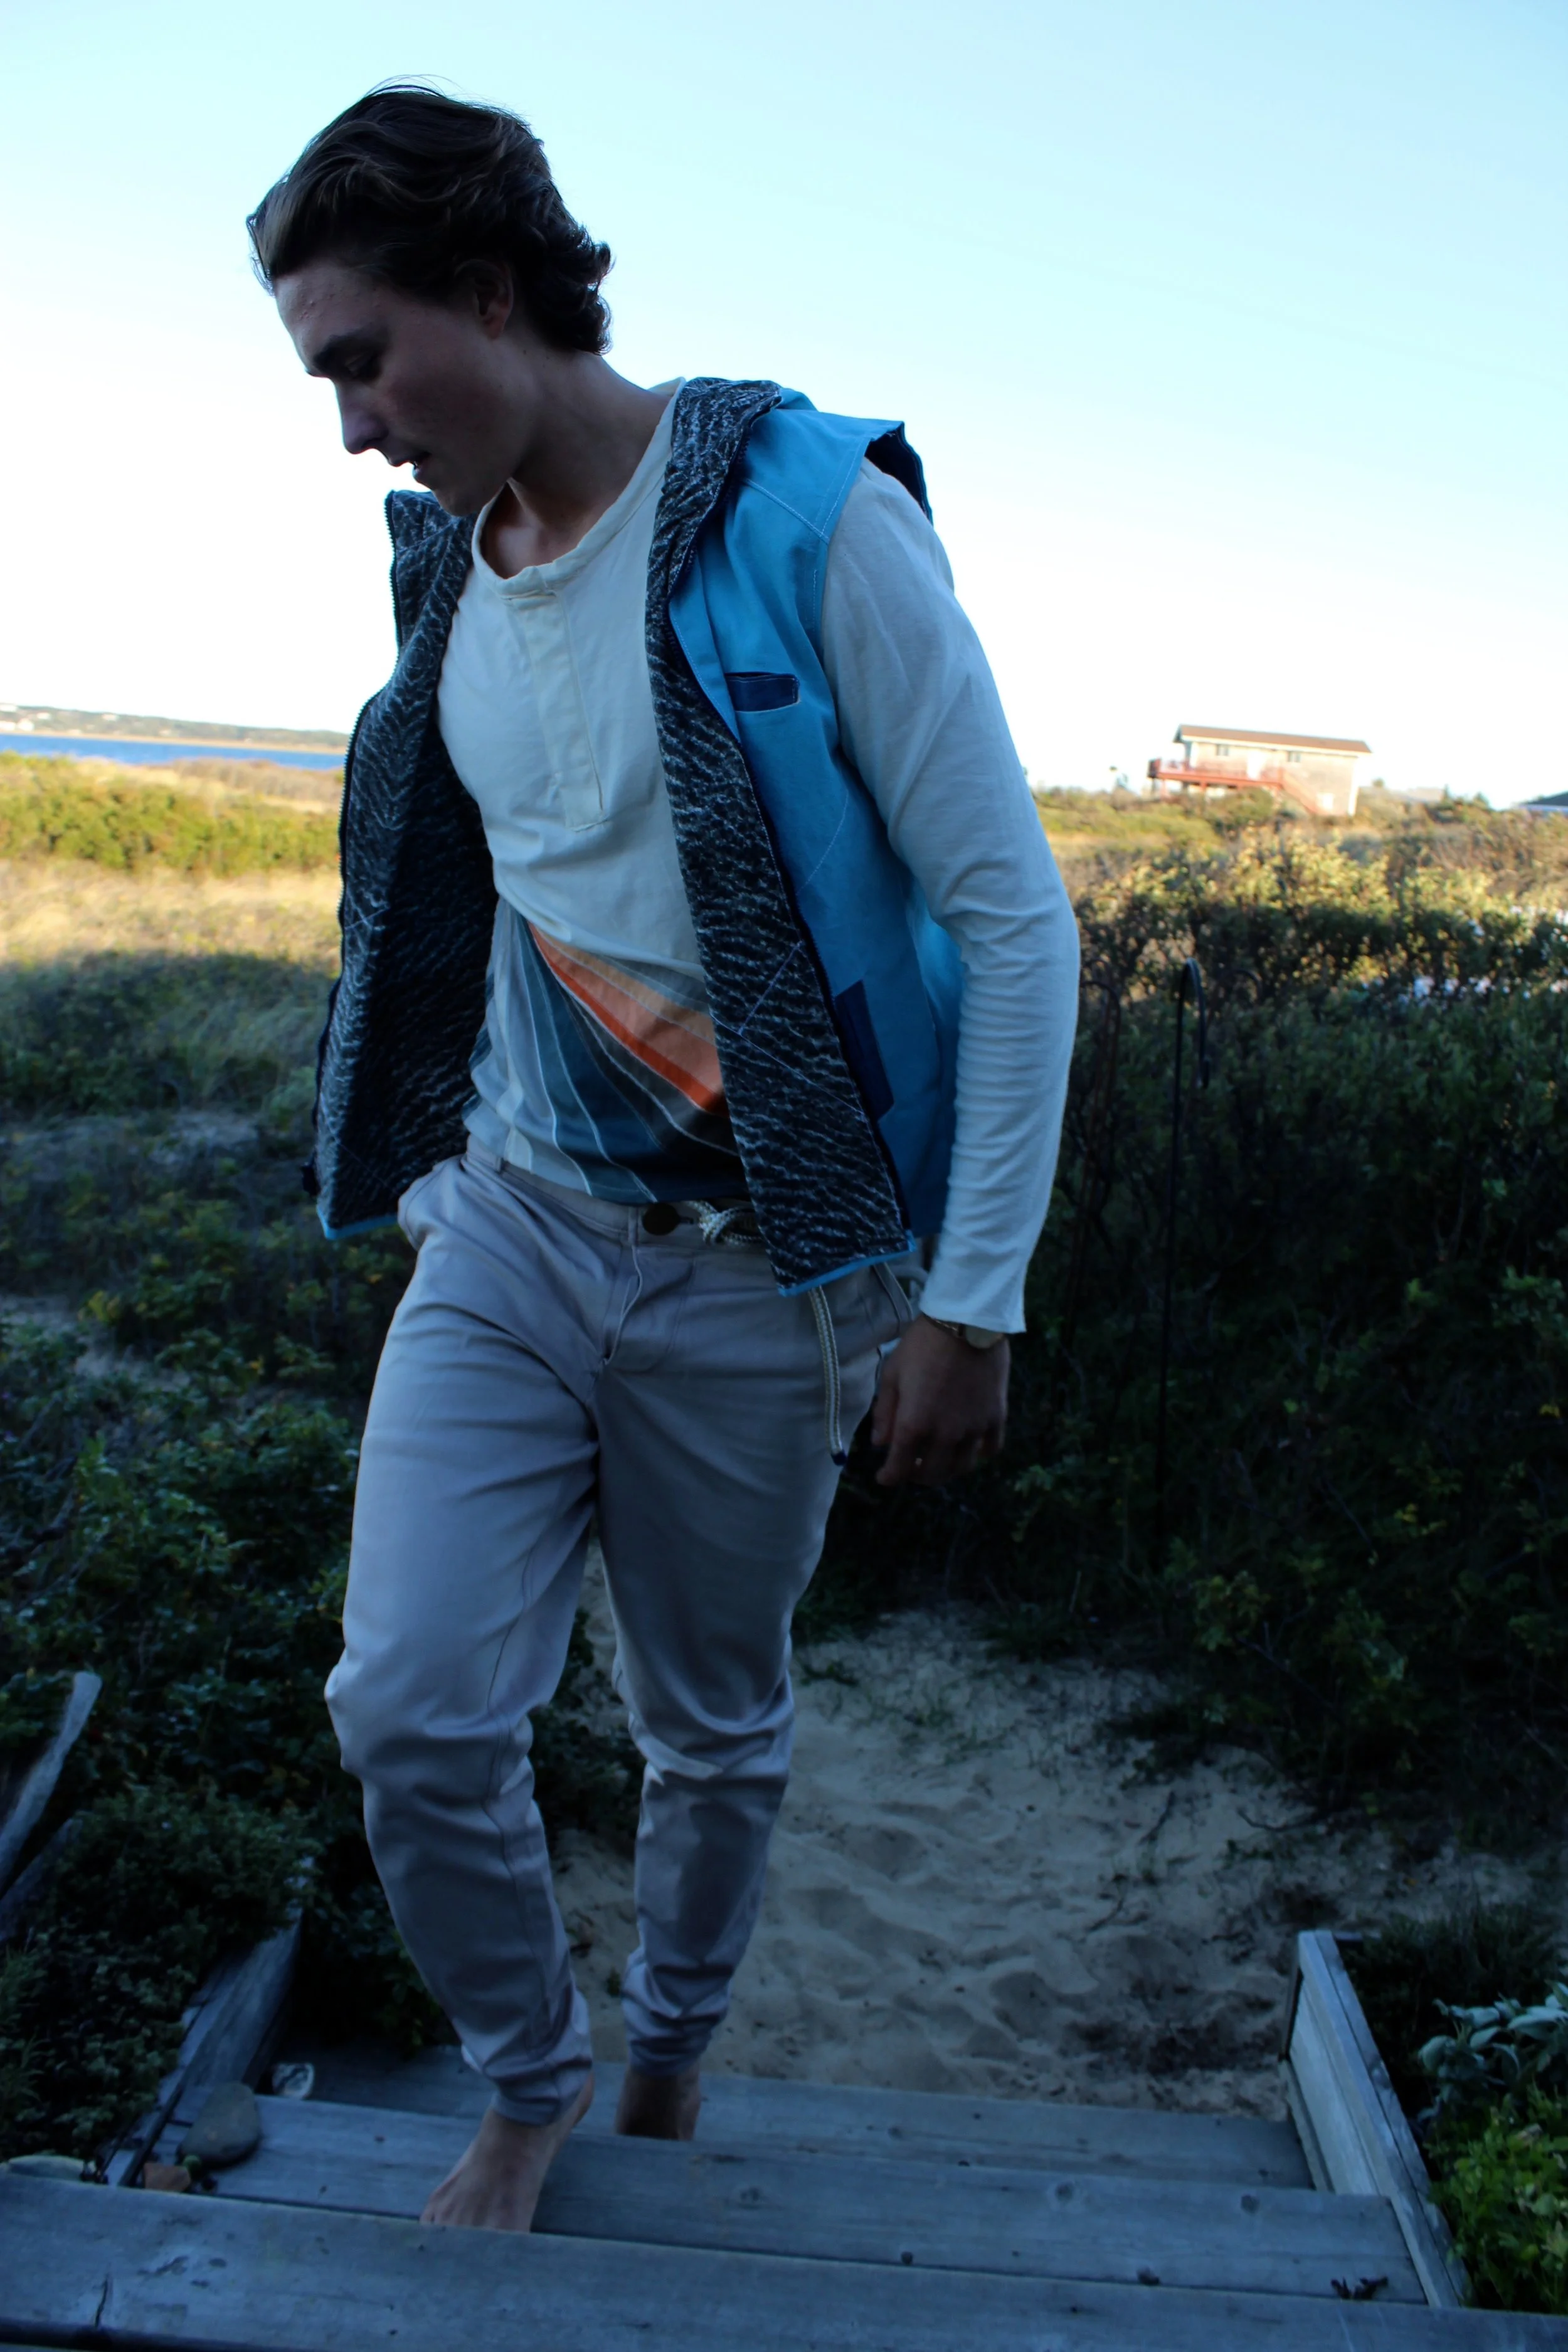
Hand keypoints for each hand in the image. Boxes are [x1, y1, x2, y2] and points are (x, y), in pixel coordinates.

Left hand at [869, 1315, 1009, 1487]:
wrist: (966, 1321)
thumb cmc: (922, 1344)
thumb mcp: (892, 1374)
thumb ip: (885, 1413)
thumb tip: (880, 1443)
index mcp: (915, 1424)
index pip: (899, 1469)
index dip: (888, 1477)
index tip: (884, 1476)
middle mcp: (945, 1434)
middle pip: (932, 1474)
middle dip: (916, 1476)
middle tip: (910, 1468)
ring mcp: (974, 1428)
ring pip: (961, 1467)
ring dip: (946, 1470)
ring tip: (938, 1459)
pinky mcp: (996, 1417)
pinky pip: (989, 1449)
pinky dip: (978, 1454)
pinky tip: (969, 1446)